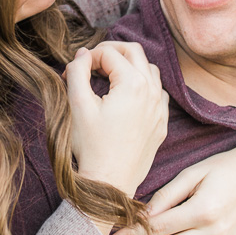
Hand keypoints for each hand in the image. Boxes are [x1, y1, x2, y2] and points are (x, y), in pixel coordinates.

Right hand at [64, 41, 169, 198]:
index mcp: (132, 84)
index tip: (74, 70)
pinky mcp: (161, 123)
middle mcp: (151, 92)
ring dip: (129, 66)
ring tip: (108, 77)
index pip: (109, 53)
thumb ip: (77, 72)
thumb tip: (82, 54)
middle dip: (111, 51)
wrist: (109, 184)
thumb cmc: (92, 147)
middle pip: (134, 52)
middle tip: (92, 62)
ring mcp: (159, 108)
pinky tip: (128, 96)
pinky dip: (143, 85)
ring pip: (150, 70)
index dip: (87, 57)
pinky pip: (158, 93)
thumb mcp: (77, 105)